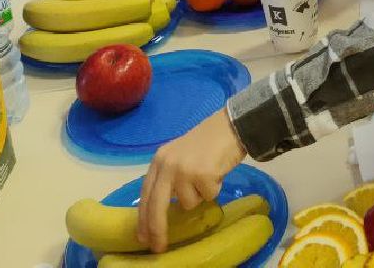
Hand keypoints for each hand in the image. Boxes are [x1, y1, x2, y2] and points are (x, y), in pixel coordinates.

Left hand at [137, 110, 244, 251]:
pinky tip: (217, 172)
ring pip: (188, 203)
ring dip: (200, 195)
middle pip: (157, 206)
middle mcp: (167, 165)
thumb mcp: (179, 156)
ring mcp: (184, 170)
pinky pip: (208, 196)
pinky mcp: (202, 174)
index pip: (145, 194)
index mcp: (159, 160)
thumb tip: (162, 209)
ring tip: (208, 175)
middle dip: (157, 229)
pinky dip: (215, 188)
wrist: (230, 126)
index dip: (143, 218)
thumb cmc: (207, 143)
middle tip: (158, 247)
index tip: (142, 237)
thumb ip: (169, 178)